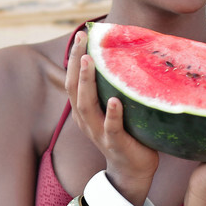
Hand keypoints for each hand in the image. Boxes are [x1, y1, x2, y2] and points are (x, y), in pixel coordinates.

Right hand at [65, 30, 158, 202]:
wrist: (132, 170)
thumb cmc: (126, 133)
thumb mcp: (113, 108)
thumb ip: (112, 88)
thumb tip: (127, 55)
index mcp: (82, 110)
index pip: (73, 79)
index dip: (75, 57)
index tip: (81, 35)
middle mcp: (85, 119)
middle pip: (74, 88)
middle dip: (77, 62)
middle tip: (82, 40)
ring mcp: (98, 132)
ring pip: (87, 105)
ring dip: (87, 82)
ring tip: (90, 60)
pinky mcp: (115, 144)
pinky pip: (111, 128)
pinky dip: (111, 114)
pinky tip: (114, 101)